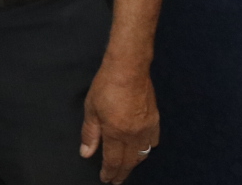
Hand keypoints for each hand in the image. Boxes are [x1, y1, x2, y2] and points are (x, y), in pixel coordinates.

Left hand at [80, 60, 158, 182]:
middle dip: (122, 173)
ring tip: (126, 167)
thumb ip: (89, 133)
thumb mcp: (91, 109)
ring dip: (134, 163)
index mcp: (117, 133)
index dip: (109, 172)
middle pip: (129, 162)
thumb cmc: (106, 86)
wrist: (129, 68)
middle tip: (116, 180)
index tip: (106, 179)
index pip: (113, 161)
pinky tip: (141, 148)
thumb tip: (86, 154)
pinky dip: (146, 149)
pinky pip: (153, 141)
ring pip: (142, 154)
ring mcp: (147, 128)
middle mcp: (134, 135)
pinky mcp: (155, 120)